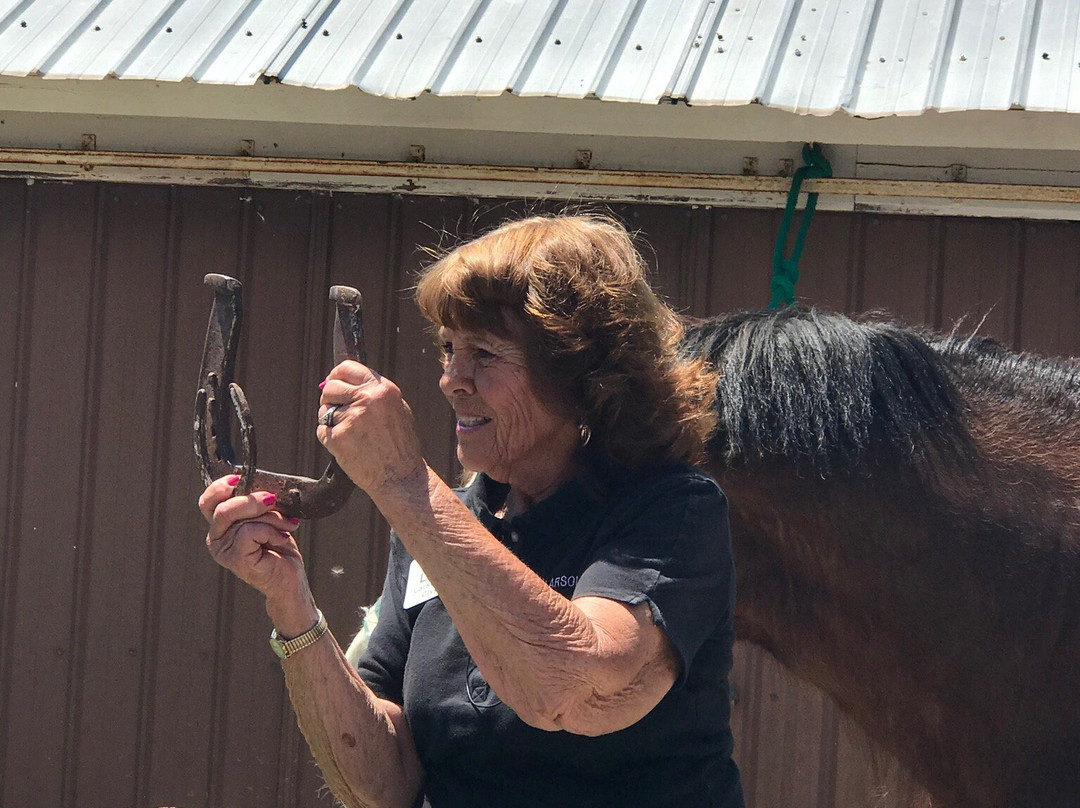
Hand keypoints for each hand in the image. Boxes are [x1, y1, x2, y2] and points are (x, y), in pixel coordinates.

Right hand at [197, 476, 315, 632]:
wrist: (291, 578)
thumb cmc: (279, 547)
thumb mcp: (267, 517)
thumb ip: (256, 504)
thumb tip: (260, 487)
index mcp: (220, 526)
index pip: (208, 501)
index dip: (220, 487)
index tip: (240, 478)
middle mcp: (216, 539)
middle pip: (223, 508)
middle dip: (251, 500)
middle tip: (272, 499)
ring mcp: (224, 551)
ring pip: (243, 519)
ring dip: (271, 518)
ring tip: (285, 527)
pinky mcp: (235, 560)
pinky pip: (251, 531)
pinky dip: (271, 532)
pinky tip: (280, 541)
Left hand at [318, 361, 426, 493]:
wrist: (400, 477)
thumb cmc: (401, 448)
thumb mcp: (398, 410)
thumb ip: (375, 394)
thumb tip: (348, 383)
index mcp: (383, 390)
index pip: (348, 368)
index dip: (337, 375)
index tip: (332, 381)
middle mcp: (367, 400)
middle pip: (331, 387)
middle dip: (329, 398)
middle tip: (337, 411)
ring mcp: (351, 418)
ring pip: (324, 411)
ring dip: (330, 421)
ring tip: (351, 435)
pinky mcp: (338, 437)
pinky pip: (322, 431)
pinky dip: (330, 439)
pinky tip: (348, 448)